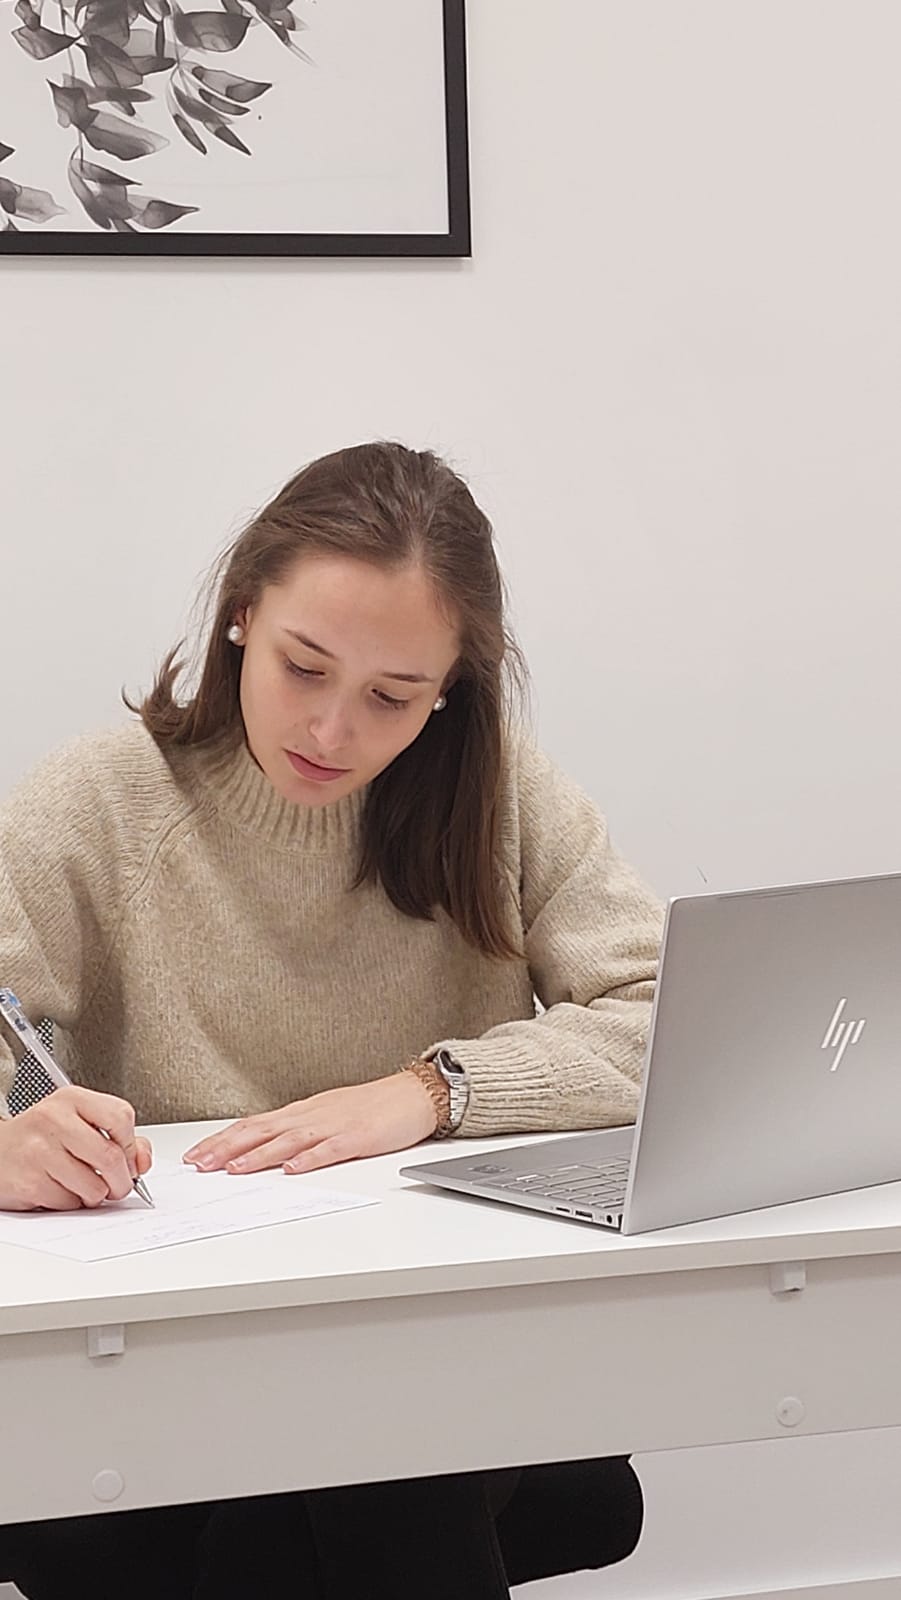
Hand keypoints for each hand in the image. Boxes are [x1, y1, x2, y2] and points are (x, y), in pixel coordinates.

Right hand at [0, 1086, 152, 1211]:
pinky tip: (60, 1188)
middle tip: (117, 1186)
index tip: (127, 1156)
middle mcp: (54, 1120)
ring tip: (84, 1186)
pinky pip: (70, 1203)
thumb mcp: (80, 1123)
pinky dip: (72, 1203)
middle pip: (110, 1156)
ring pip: (94, 1186)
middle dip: (122, 1180)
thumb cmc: (42, 1138)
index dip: (131, 1144)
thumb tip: (143, 1161)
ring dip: (96, 1195)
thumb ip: (118, 1137)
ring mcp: (39, 1151)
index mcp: (72, 1099)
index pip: (120, 1116)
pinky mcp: (30, 1182)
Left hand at [182, 1072, 437, 1175]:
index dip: (221, 1139)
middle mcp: (311, 1116)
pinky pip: (331, 1148)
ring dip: (259, 1155)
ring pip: (289, 1139)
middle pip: (262, 1130)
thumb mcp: (326, 1114)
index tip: (195, 1154)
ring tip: (233, 1168)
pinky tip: (294, 1169)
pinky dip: (310, 1158)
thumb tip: (263, 1148)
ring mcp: (334, 1125)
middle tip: (199, 1164)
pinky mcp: (359, 1137)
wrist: (412, 1093)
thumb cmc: (371, 1106)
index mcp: (301, 1112)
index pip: (252, 1125)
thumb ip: (296, 1131)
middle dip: (227, 1148)